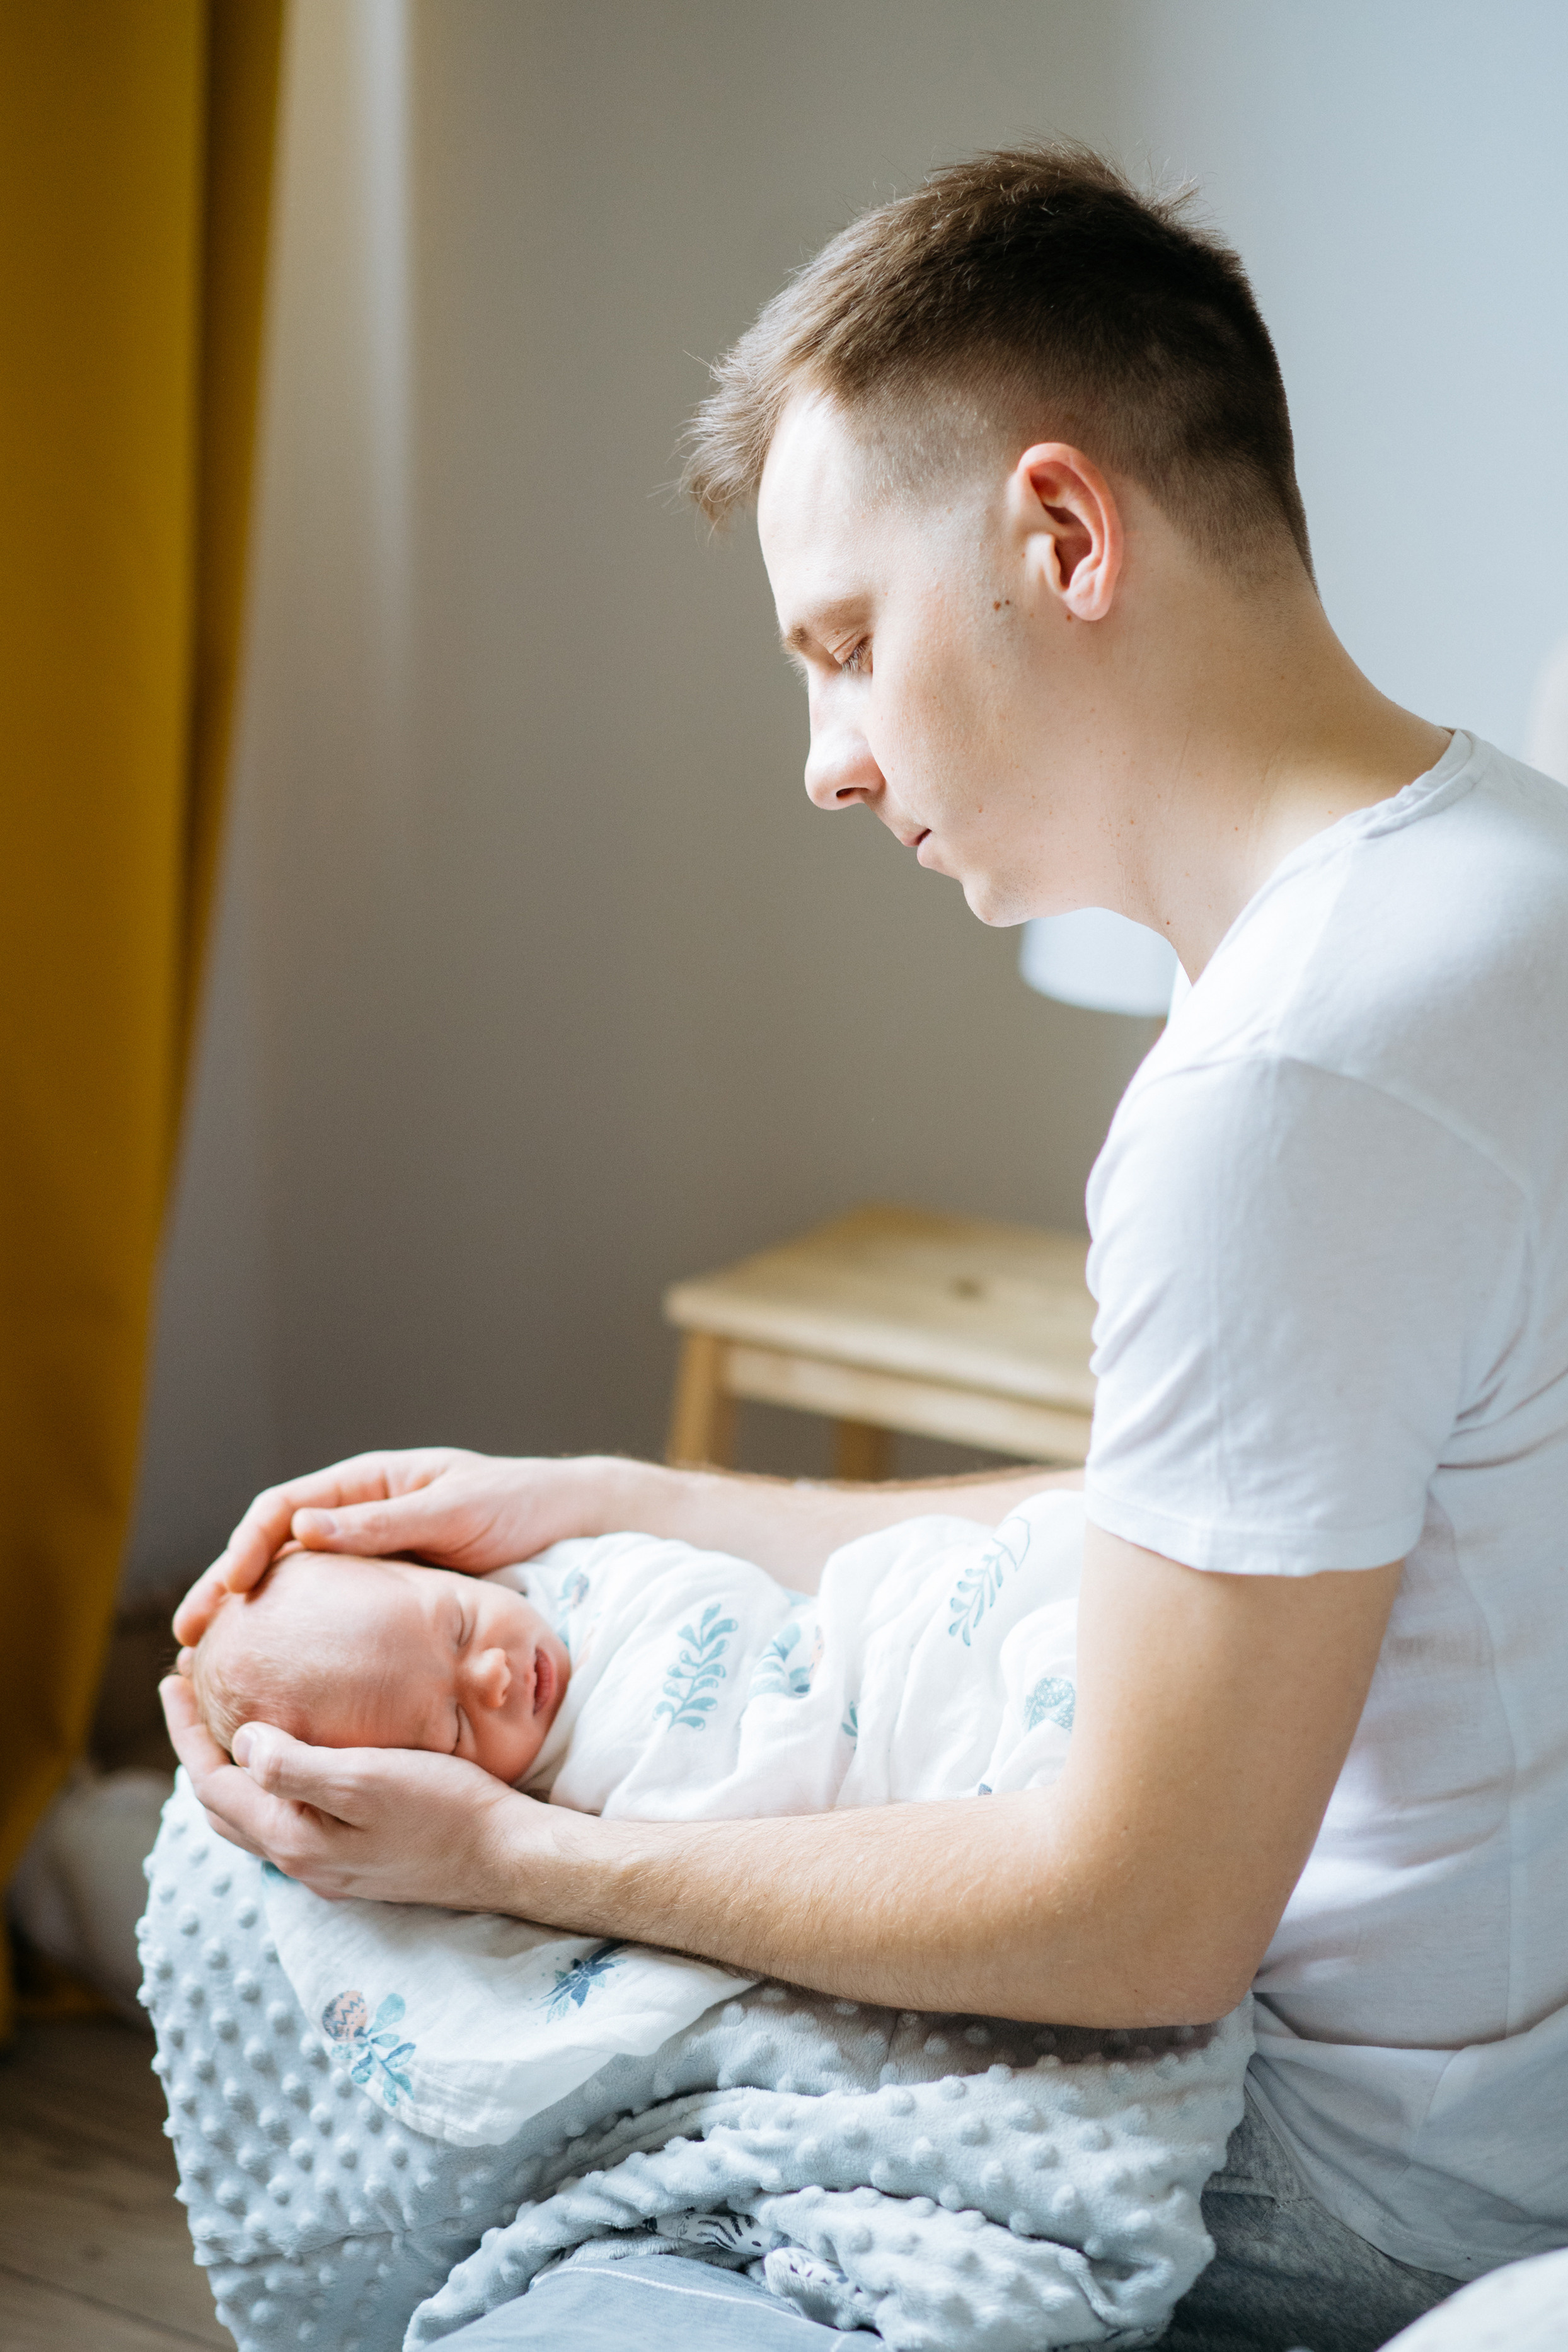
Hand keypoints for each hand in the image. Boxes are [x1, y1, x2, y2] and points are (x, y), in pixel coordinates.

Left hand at [159, 1673, 542, 1907]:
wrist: (505, 1856)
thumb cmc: (445, 1809)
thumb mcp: (368, 1778)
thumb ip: (295, 1766)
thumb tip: (240, 1741)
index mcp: (293, 1838)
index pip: (212, 1782)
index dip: (184, 1731)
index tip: (171, 1678)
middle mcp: (301, 1860)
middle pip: (222, 1804)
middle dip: (197, 1749)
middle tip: (189, 1696)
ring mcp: (328, 1865)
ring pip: (253, 1817)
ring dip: (230, 1771)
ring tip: (228, 1723)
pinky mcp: (355, 1861)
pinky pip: (286, 1821)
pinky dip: (268, 1786)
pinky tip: (289, 1760)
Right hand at [172, 1447, 630, 1646]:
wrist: (565, 1519)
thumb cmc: (515, 1504)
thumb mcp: (453, 1511)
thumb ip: (385, 1523)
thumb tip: (303, 1529)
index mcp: (365, 1484)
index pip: (282, 1509)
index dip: (245, 1548)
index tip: (225, 1592)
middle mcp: (358, 1516)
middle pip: (273, 1548)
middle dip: (227, 1588)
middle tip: (189, 1637)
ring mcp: (370, 1554)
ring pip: (295, 1583)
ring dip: (253, 1616)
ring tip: (214, 1662)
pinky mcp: (389, 1590)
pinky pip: (331, 1608)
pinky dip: (297, 1633)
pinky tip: (279, 1672)